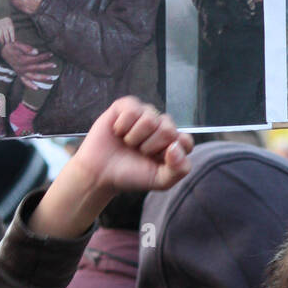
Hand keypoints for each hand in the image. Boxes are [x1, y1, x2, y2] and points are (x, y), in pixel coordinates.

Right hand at [0, 16, 14, 44]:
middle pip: (6, 35)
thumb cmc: (6, 24)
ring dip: (2, 41)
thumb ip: (12, 33)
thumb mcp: (10, 25)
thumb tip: (14, 42)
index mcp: (9, 24)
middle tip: (7, 44)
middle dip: (7, 41)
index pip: (11, 32)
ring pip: (1, 36)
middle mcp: (4, 24)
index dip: (12, 37)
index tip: (13, 41)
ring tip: (3, 43)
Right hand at [0, 41, 55, 88]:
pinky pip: (24, 81)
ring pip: (32, 77)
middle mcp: (21, 68)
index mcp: (22, 60)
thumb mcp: (17, 44)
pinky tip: (37, 88)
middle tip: (54, 65)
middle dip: (46, 67)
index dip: (43, 56)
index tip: (51, 54)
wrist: (2, 51)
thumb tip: (36, 51)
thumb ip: (26, 48)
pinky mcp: (19, 74)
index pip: (35, 59)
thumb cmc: (11, 46)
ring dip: (42, 78)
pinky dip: (30, 85)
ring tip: (51, 78)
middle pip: (36, 68)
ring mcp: (20, 72)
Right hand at [73, 98, 192, 195]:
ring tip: (128, 143)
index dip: (172, 153)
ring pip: (150, 119)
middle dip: (150, 146)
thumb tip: (176, 147)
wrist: (101, 173)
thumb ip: (179, 170)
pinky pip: (132, 110)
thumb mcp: (160, 181)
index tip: (157, 161)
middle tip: (139, 152)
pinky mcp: (126, 106)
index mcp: (172, 143)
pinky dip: (122, 126)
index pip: (186, 141)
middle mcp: (161, 126)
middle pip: (168, 129)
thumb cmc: (130, 175)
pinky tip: (118, 132)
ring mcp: (144, 114)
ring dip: (135, 137)